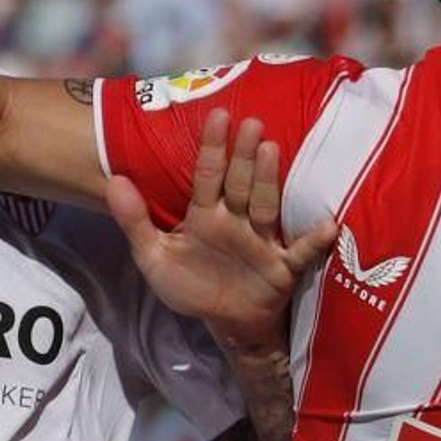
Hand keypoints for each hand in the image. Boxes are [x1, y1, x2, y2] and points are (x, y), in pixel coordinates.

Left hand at [106, 109, 338, 353]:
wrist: (226, 323)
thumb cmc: (191, 284)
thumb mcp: (154, 258)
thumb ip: (134, 221)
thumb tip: (112, 180)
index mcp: (206, 214)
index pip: (208, 175)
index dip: (212, 148)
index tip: (217, 117)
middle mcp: (237, 220)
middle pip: (241, 183)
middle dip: (244, 156)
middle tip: (251, 123)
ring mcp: (262, 240)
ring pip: (266, 206)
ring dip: (270, 180)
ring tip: (271, 150)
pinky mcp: (283, 266)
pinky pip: (301, 252)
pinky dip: (313, 240)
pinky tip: (328, 225)